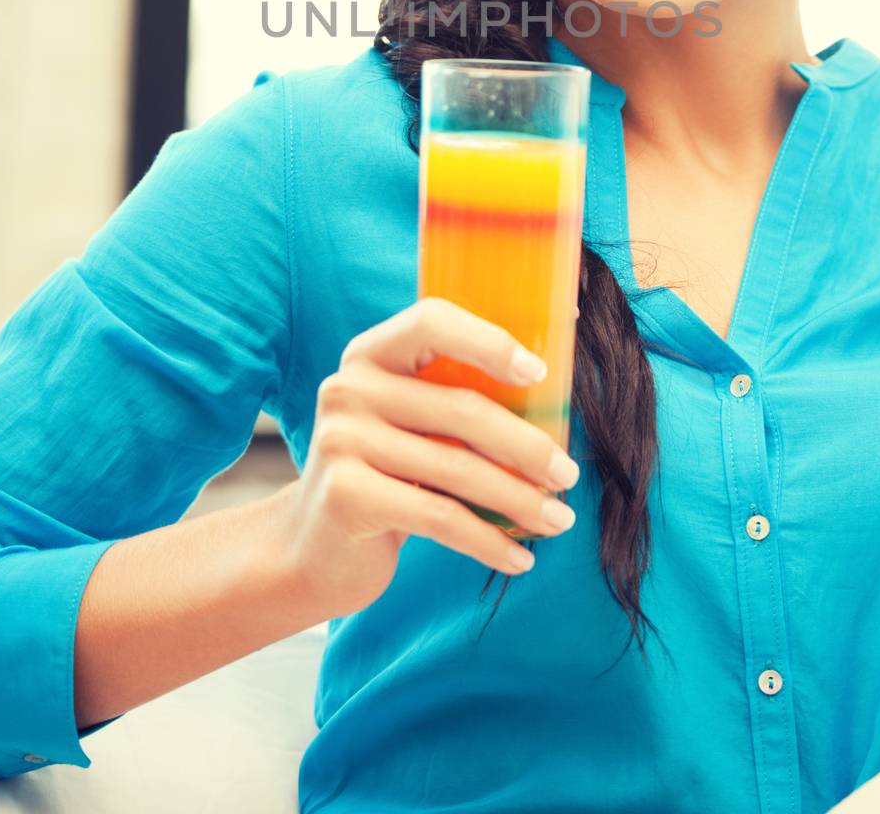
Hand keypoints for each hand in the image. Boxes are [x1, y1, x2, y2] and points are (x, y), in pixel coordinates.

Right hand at [275, 296, 580, 620]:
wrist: (311, 550)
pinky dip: (490, 541)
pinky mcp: (346, 495)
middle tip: (568, 475)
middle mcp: (349, 387)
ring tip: (557, 521)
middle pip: (462, 408)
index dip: (489, 340)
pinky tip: (519, 558)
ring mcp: (342, 439)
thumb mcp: (408, 425)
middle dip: (528, 446)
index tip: (538, 374)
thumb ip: (454, 399)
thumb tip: (552, 395)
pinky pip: (440, 518)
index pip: (432, 321)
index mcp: (371, 354)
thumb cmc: (384, 477)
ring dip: (520, 501)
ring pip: (458, 469)